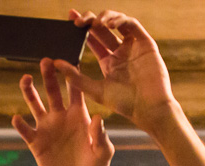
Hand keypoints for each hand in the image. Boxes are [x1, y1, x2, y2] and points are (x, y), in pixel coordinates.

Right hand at [13, 58, 113, 165]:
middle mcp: (61, 117)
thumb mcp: (103, 154)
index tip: (68, 62)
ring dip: (30, 92)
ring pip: (35, 105)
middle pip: (53, 91)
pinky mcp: (36, 142)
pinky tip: (17, 118)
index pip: (76, 91)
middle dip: (49, 76)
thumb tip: (98, 119)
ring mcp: (47, 128)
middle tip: (46, 61)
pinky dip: (20, 124)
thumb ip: (101, 137)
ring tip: (26, 78)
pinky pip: (26, 130)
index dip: (72, 76)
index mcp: (79, 116)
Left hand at [55, 10, 175, 131]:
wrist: (149, 109)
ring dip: (106, 17)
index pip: (93, 40)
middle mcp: (121, 52)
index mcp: (109, 62)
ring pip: (118, 23)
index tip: (70, 19)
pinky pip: (133, 26)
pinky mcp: (147, 45)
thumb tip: (56, 63)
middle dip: (90, 20)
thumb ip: (76, 78)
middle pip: (103, 29)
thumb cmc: (125, 104)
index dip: (82, 29)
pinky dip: (122, 20)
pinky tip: (111, 24)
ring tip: (95, 21)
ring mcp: (134, 47)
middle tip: (78, 18)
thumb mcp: (96, 90)